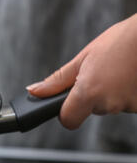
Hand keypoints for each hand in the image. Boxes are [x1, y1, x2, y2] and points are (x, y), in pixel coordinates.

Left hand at [26, 13, 136, 129]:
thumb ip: (57, 80)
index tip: (68, 102)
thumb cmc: (120, 41)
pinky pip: (125, 104)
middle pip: (90, 110)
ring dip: (110, 93)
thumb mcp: (83, 57)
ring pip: (108, 106)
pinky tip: (129, 76)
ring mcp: (127, 106)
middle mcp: (108, 103)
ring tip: (117, 71)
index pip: (68, 120)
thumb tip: (35, 91)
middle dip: (91, 95)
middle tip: (100, 73)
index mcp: (89, 92)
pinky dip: (125, 93)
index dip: (66, 113)